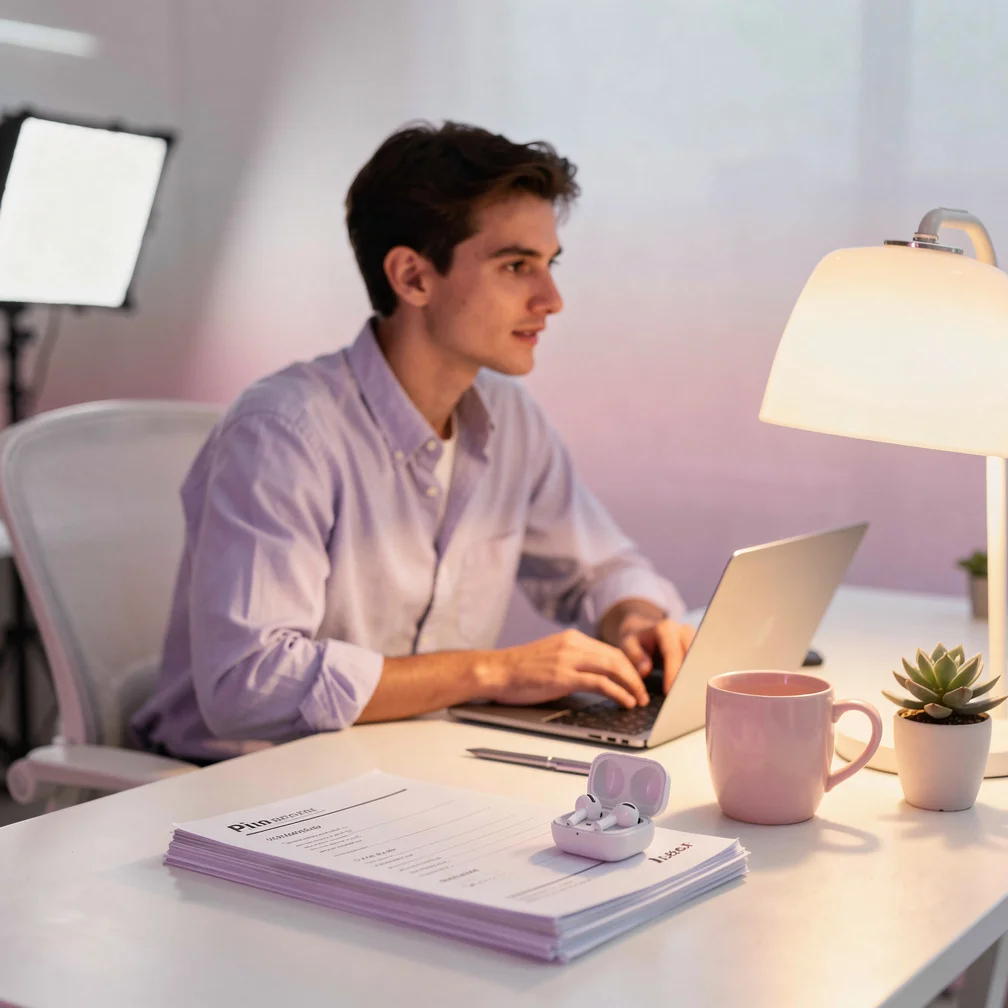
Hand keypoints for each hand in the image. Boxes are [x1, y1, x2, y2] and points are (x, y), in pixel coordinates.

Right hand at [478, 629, 649, 708]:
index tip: (637, 680)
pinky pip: (599, 683)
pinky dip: (618, 692)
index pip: (610, 650)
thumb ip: (573, 661)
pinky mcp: (563, 676)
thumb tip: (596, 677)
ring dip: (631, 685)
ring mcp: (568, 659)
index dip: (629, 666)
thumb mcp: (552, 657)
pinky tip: (625, 701)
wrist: (496, 671)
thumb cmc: (520, 670)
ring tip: (640, 700)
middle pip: (616, 657)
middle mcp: (573, 644)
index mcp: (572, 639)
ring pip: (613, 668)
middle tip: (644, 692)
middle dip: (635, 676)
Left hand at [614, 614, 695, 693]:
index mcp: (666, 629)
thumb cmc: (635, 639)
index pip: (673, 654)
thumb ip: (635, 656)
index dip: (672, 674)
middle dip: (687, 678)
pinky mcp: (697, 647)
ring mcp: (693, 639)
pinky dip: (696, 677)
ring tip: (687, 697)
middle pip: (691, 657)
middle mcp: (683, 631)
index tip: (668, 692)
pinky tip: (691, 691)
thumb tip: (646, 670)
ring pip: (699, 661)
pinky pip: (700, 663)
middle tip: (680, 698)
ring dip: (695, 678)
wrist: (642, 629)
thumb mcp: (627, 644)